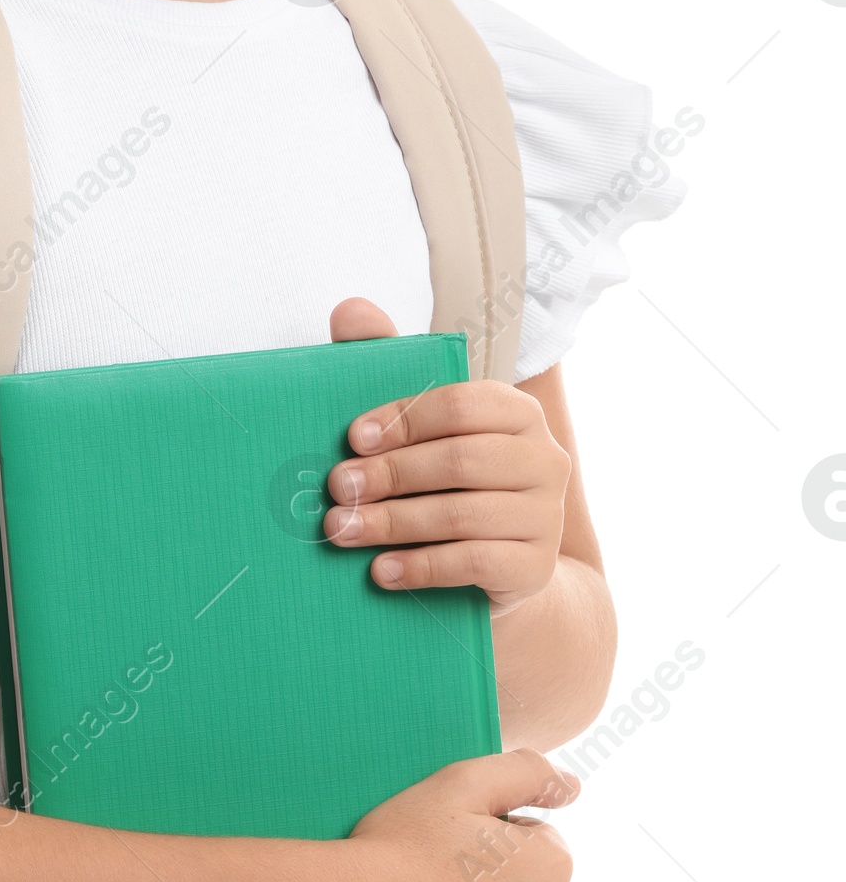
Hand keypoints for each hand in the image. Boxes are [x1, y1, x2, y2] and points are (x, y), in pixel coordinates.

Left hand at [322, 297, 570, 611]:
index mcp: (517, 413)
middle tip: (336, 489)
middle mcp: (544, 459)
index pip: (460, 404)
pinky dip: (421, 566)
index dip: (404, 418)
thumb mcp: (421, 428)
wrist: (498, 572)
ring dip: (393, 522)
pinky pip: (474, 563)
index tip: (352, 438)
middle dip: (389, 475)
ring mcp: (545, 516)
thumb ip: (388, 366)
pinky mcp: (535, 568)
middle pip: (459, 460)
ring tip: (341, 530)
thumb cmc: (447, 485)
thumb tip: (348, 309)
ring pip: (462, 514)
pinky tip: (381, 570)